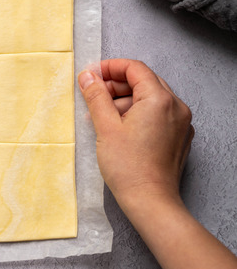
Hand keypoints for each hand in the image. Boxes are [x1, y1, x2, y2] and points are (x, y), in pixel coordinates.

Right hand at [79, 59, 236, 268]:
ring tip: (102, 118)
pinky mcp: (179, 136)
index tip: (91, 75)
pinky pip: (158, 114)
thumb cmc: (128, 166)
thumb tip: (88, 75)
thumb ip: (96, 96)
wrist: (150, 201)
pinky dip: (138, 114)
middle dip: (116, 85)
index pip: (135, 69)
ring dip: (125, 101)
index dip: (110, 68)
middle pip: (144, 82)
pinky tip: (119, 130)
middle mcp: (176, 106)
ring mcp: (181, 122)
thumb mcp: (105, 126)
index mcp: (159, 99)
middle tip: (92, 96)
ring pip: (150, 99)